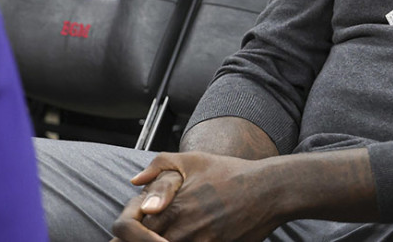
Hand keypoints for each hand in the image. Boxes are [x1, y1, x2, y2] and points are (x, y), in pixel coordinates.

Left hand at [110, 152, 279, 241]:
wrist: (269, 190)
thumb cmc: (231, 173)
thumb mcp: (194, 159)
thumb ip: (159, 165)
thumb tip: (134, 181)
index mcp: (169, 207)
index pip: (130, 230)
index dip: (124, 236)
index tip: (123, 236)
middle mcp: (180, 229)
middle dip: (140, 241)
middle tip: (136, 238)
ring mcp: (198, 241)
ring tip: (175, 233)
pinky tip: (191, 236)